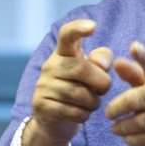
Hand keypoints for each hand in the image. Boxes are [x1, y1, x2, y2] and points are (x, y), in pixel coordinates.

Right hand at [24, 19, 112, 145]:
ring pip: (79, 94)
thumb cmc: (81, 87)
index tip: (93, 26)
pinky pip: (72, 111)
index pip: (67, 34)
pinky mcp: (40, 105)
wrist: (56, 118)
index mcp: (64, 52)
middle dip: (102, 83)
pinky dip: (84, 115)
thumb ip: (102, 60)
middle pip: (82, 69)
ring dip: (94, 102)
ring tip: (93, 103)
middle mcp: (50, 65)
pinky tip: (83, 113)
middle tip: (104, 90)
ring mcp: (42, 85)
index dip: (78, 28)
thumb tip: (100, 63)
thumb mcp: (95, 71)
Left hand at [106, 42, 144, 145]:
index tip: (134, 47)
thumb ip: (135, 76)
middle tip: (108, 114)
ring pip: (144, 121)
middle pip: (141, 98)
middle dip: (120, 107)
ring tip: (115, 129)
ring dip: (125, 127)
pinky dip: (135, 140)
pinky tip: (128, 139)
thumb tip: (117, 62)